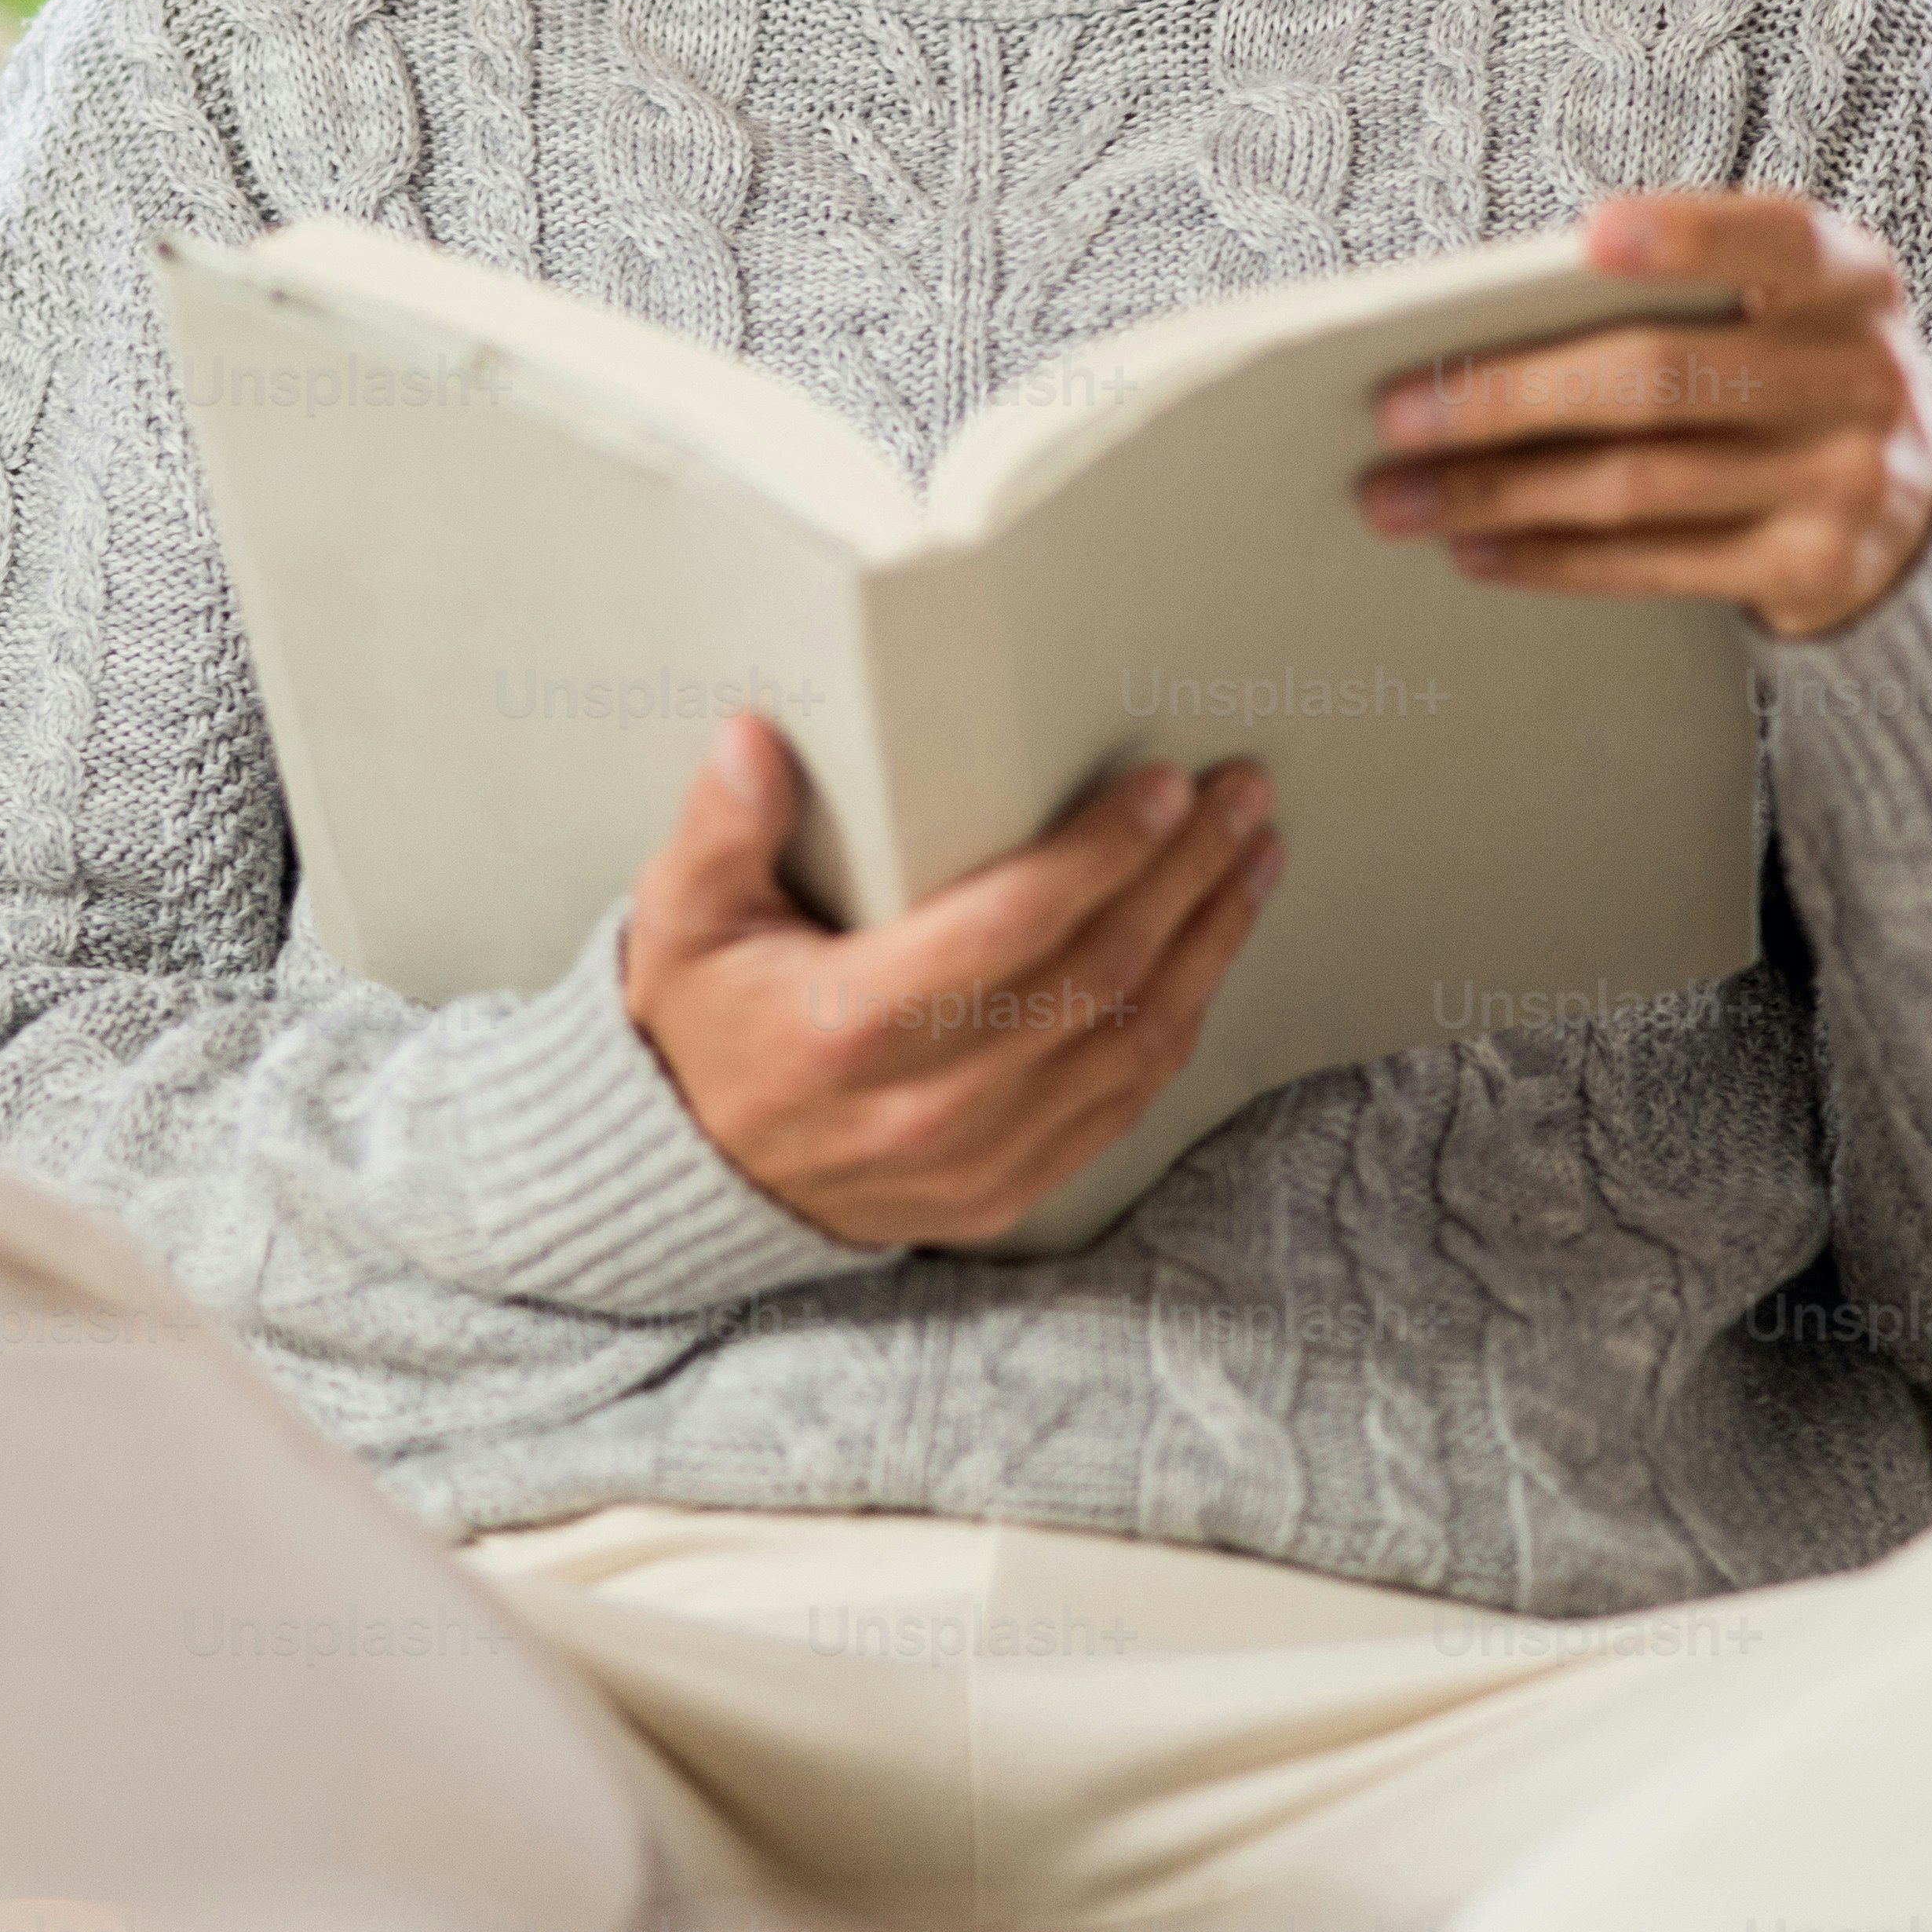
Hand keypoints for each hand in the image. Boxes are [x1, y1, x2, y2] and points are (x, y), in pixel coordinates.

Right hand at [616, 715, 1279, 1249]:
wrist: (694, 1174)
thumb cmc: (701, 1025)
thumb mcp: (681, 920)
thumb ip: (720, 828)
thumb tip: (753, 742)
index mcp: (848, 1024)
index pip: (1010, 930)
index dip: (1100, 855)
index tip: (1160, 790)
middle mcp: (924, 1104)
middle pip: (1096, 979)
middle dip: (1183, 877)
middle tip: (1236, 798)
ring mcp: (974, 1158)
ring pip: (1131, 1045)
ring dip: (1207, 943)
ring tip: (1250, 860)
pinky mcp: (1005, 1190)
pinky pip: (1123, 1104)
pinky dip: (1180, 1022)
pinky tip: (1208, 954)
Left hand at [1360, 189, 1931, 638]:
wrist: (1909, 496)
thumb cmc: (1786, 371)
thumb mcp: (1772, 309)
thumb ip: (1676, 298)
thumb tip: (1478, 335)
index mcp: (1849, 278)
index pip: (1775, 238)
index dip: (1687, 236)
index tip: (1591, 235)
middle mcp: (1861, 374)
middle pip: (1661, 377)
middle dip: (1508, 396)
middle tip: (1394, 412)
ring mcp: (1846, 479)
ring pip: (1640, 483)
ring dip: (1498, 493)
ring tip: (1398, 498)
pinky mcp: (1815, 568)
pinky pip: (1656, 563)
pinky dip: (1551, 558)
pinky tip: (1478, 549)